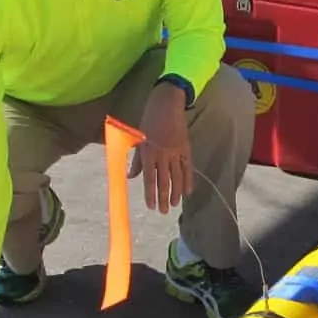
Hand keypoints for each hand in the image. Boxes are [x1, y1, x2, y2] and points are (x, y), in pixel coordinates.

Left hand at [128, 83, 192, 213]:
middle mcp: (162, 154)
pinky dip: (188, 180)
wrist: (167, 105)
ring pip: (177, 177)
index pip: (149, 178)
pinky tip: (188, 191)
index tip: (151, 206)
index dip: (150, 194)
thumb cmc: (149, 121)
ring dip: (176, 192)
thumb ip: (135, 160)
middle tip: (163, 212)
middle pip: (164, 181)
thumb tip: (129, 176)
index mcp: (148, 152)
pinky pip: (188, 168)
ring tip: (174, 205)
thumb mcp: (138, 139)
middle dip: (164, 198)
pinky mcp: (186, 148)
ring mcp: (176, 152)